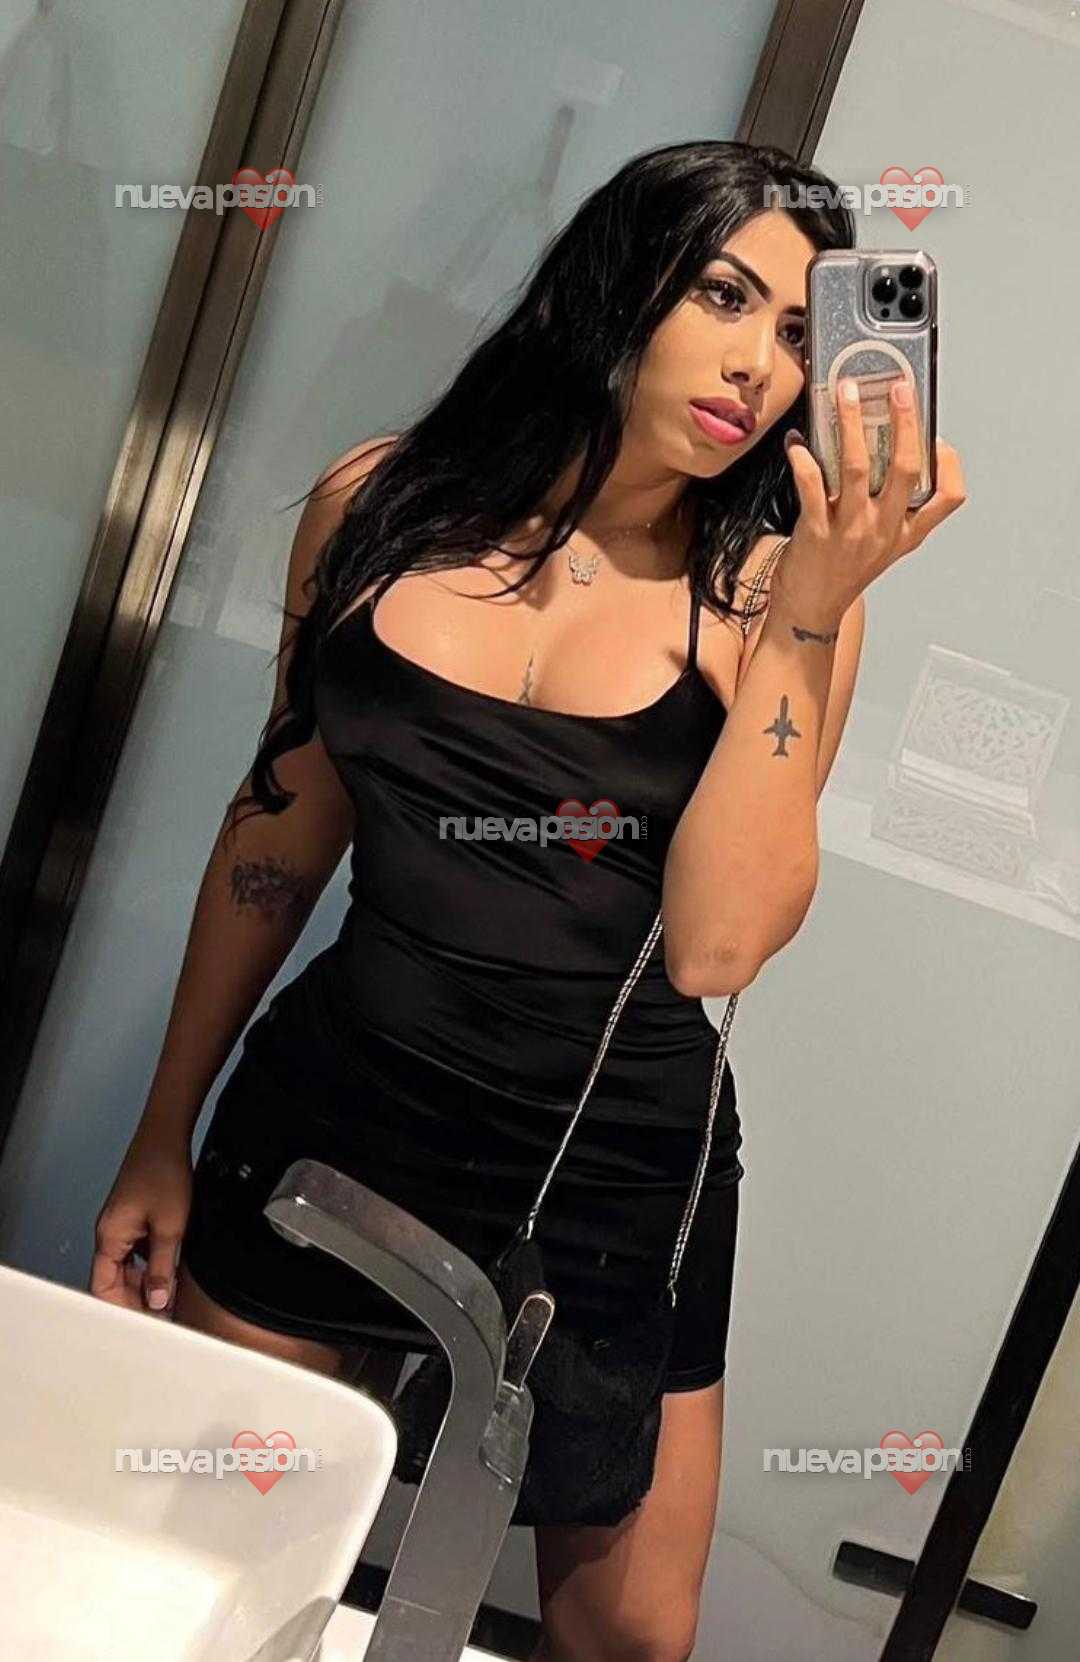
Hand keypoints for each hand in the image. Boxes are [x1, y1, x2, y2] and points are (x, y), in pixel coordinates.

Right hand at [90, 1124, 192, 1316]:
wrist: (167, 1136)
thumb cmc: (164, 1171)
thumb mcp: (169, 1227)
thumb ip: (161, 1267)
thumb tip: (158, 1300)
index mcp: (109, 1237)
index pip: (103, 1288)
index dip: (124, 1309)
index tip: (147, 1321)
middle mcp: (110, 1233)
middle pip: (115, 1280)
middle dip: (138, 1299)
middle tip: (165, 1313)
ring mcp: (123, 1225)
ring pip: (128, 1267)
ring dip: (148, 1281)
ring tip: (172, 1294)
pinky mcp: (136, 1217)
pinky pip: (139, 1251)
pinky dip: (153, 1263)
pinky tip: (174, 1268)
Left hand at [773, 377, 967, 632]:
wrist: (809, 613)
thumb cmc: (841, 574)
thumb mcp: (880, 547)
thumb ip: (888, 508)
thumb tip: (876, 450)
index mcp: (905, 533)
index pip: (948, 498)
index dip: (950, 465)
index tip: (938, 439)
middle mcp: (884, 530)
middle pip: (906, 468)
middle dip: (905, 422)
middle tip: (899, 388)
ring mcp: (851, 531)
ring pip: (858, 468)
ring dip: (851, 424)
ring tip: (847, 393)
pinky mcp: (816, 532)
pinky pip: (812, 486)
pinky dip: (804, 459)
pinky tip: (798, 442)